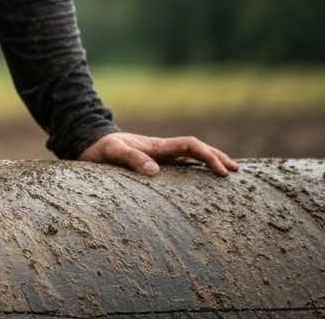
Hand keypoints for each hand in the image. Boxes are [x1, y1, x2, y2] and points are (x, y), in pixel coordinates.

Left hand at [78, 131, 238, 176]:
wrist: (89, 144)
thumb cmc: (100, 149)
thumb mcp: (113, 152)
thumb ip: (131, 159)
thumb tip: (155, 171)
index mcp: (157, 146)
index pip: (189, 146)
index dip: (207, 156)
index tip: (221, 171)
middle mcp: (161, 150)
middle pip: (195, 149)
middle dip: (216, 157)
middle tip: (235, 171)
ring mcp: (159, 156)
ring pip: (190, 157)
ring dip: (208, 162)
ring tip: (227, 174)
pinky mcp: (154, 163)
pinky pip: (180, 166)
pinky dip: (195, 170)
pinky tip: (202, 181)